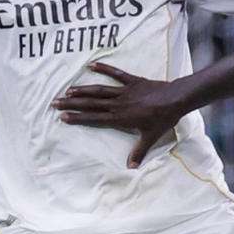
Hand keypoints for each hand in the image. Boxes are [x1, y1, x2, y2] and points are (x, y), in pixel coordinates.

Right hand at [53, 62, 191, 167]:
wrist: (177, 99)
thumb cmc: (163, 119)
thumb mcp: (151, 137)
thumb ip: (139, 152)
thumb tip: (131, 167)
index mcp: (120, 118)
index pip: (95, 119)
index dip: (78, 117)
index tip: (63, 117)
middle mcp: (118, 104)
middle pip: (91, 104)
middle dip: (72, 104)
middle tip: (56, 102)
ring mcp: (125, 91)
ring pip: (99, 90)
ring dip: (83, 89)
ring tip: (68, 91)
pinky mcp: (133, 81)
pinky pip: (116, 73)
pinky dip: (104, 68)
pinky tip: (91, 65)